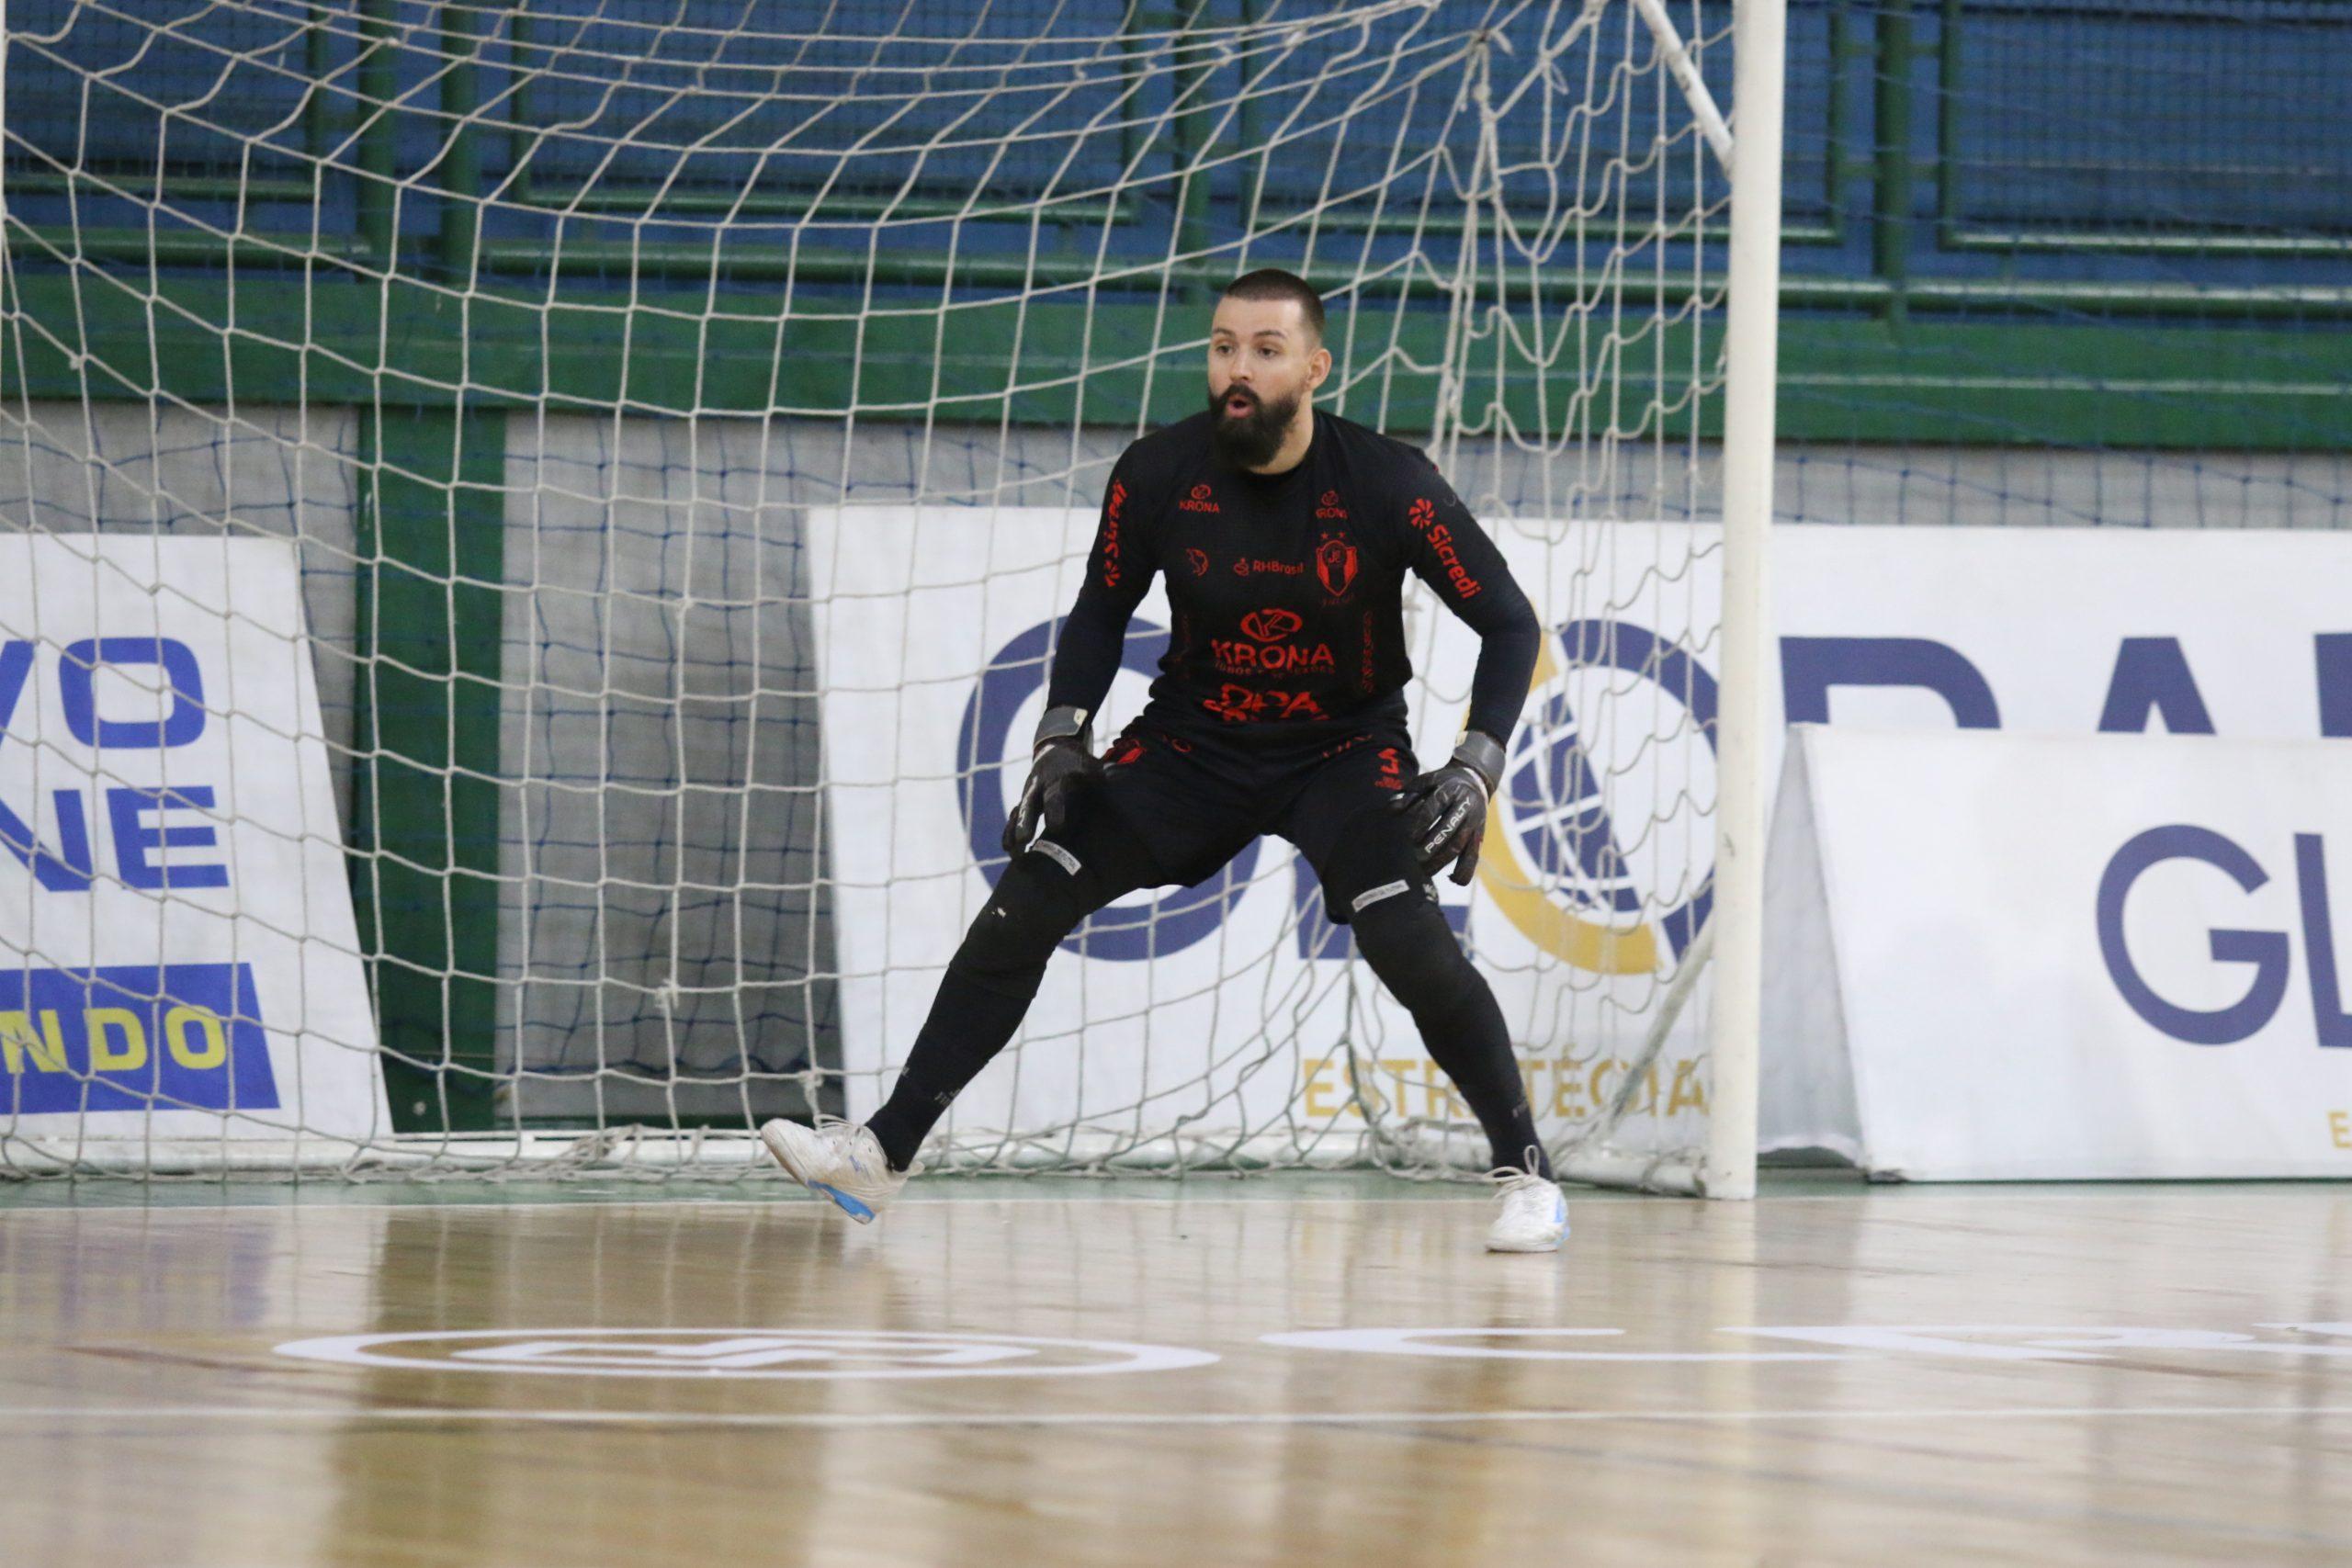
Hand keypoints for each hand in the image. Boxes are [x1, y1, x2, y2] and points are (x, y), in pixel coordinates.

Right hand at [1002, 708, 1101, 855]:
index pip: (1056, 795)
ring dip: (1014, 831)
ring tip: (1014, 853)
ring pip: (1018, 812)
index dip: (1055, 810)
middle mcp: (1039, 785)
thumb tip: (1117, 787)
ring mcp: (1029, 793)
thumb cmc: (1080, 764)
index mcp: (1058, 778)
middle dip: (1026, 822)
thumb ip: (1103, 778)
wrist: (1056, 749)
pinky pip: (1014, 817)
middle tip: (1023, 839)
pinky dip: (1009, 831)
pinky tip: (1009, 849)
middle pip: (1030, 804)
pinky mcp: (1024, 801)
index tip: (1056, 827)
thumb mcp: (1092, 767)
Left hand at [1398, 732, 1503, 885]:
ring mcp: (1474, 822)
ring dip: (1442, 861)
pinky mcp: (1479, 836)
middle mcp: (1464, 806)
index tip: (1410, 838)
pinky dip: (1465, 870)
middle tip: (1416, 858)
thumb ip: (1408, 794)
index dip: (1421, 824)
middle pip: (1447, 829)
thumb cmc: (1442, 783)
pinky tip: (1452, 879)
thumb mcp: (1426, 781)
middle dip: (1431, 846)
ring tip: (1425, 871)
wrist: (1475, 780)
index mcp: (1449, 790)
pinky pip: (1474, 856)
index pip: (1433, 808)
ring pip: (1460, 846)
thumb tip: (1391, 808)